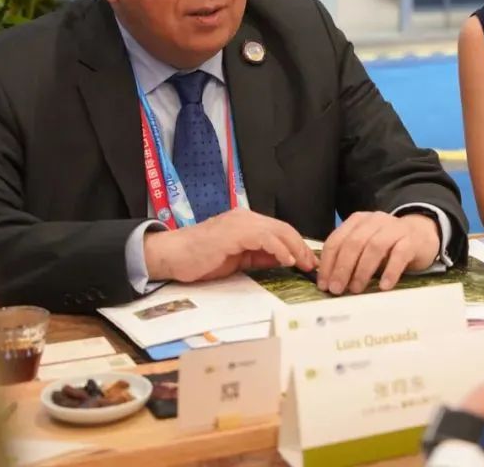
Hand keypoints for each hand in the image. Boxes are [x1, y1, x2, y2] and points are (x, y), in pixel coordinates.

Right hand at [143, 209, 316, 282]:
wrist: (172, 255)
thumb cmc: (200, 259)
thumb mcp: (237, 259)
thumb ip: (259, 257)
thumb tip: (284, 260)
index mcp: (246, 222)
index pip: (280, 230)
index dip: (297, 245)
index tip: (308, 262)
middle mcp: (246, 218)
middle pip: (283, 228)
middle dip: (301, 247)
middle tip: (311, 265)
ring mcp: (240, 223)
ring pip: (277, 230)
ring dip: (294, 248)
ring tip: (303, 264)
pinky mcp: (234, 231)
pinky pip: (264, 237)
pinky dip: (279, 248)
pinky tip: (286, 260)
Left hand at [317, 212, 439, 294]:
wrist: (422, 233)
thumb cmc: (389, 245)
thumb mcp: (366, 246)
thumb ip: (349, 257)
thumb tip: (329, 281)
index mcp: (358, 221)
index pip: (336, 240)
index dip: (328, 263)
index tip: (324, 284)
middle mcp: (375, 221)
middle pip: (354, 243)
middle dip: (342, 268)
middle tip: (337, 289)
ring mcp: (394, 229)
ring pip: (374, 247)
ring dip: (362, 271)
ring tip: (356, 289)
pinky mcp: (412, 240)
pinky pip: (399, 255)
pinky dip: (390, 271)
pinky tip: (384, 286)